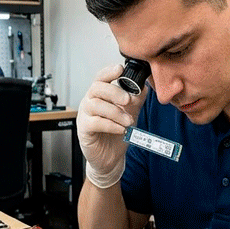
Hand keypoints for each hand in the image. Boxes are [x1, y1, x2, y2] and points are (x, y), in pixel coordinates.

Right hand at [76, 63, 146, 185]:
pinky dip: (111, 125)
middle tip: (128, 100)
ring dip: (116, 112)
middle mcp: (90, 102)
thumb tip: (145, 86)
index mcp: (100, 95)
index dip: (109, 71)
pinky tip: (121, 129)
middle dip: (114, 92)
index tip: (120, 69)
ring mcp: (85, 116)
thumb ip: (136, 99)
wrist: (111, 158)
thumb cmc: (117, 133)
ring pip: (96, 105)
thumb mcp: (130, 113)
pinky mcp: (84, 130)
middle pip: (96, 88)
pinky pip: (95, 122)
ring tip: (128, 121)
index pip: (101, 77)